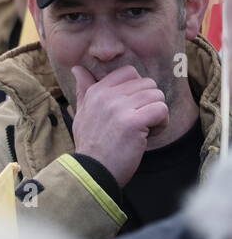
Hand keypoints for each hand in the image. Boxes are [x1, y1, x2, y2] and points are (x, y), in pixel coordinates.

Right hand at [70, 65, 167, 186]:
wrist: (91, 171)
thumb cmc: (90, 145)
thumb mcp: (82, 113)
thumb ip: (84, 89)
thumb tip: (77, 68)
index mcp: (96, 91)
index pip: (129, 72)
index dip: (138, 90)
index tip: (130, 108)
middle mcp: (107, 96)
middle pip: (148, 84)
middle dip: (149, 103)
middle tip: (138, 122)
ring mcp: (119, 108)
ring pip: (157, 96)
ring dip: (156, 115)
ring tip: (142, 130)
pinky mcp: (133, 122)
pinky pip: (161, 110)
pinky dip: (161, 124)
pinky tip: (147, 136)